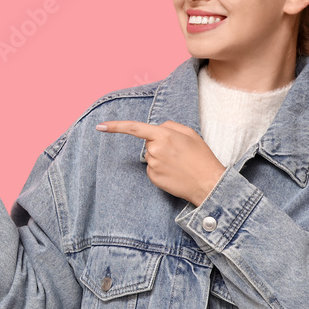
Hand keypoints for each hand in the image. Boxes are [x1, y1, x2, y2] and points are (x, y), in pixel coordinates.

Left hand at [95, 120, 224, 206]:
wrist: (208, 183)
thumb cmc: (201, 157)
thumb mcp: (190, 133)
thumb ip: (170, 126)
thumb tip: (156, 128)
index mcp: (164, 135)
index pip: (135, 128)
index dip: (115, 126)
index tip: (100, 126)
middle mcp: (155, 149)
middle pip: (148, 143)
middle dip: (159, 144)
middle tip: (179, 152)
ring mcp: (153, 165)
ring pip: (150, 156)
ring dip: (161, 157)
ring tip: (179, 164)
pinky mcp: (153, 178)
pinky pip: (152, 168)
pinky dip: (161, 169)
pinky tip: (174, 173)